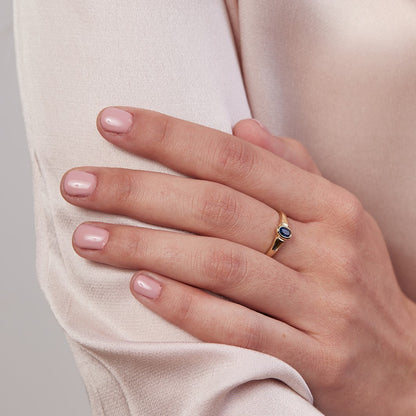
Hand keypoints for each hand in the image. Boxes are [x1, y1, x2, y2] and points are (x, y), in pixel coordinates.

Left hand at [61, 107, 415, 415]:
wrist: (404, 364)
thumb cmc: (358, 282)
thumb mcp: (341, 217)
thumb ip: (292, 170)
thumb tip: (241, 127)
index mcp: (331, 206)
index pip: (237, 159)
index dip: (171, 137)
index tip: (113, 124)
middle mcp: (326, 249)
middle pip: (217, 208)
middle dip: (140, 192)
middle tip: (80, 185)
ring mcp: (320, 306)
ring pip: (220, 266)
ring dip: (147, 248)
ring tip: (90, 238)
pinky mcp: (312, 358)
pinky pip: (239, 329)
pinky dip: (187, 306)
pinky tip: (142, 288)